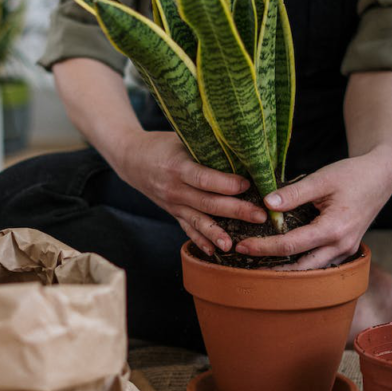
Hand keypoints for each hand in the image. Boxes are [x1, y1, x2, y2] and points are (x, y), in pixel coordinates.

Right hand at [113, 131, 267, 254]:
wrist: (131, 159)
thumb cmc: (162, 144)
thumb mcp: (181, 138)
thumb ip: (205, 146)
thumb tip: (240, 149)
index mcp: (177, 166)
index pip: (204, 179)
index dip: (226, 183)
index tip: (248, 185)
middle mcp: (174, 188)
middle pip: (207, 202)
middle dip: (235, 210)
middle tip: (260, 216)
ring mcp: (172, 204)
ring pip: (197, 220)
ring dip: (217, 233)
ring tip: (234, 245)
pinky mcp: (173, 212)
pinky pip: (187, 229)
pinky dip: (200, 241)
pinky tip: (214, 252)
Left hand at [235, 145, 391, 269]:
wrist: (381, 176)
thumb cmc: (353, 174)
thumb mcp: (322, 179)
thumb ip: (293, 193)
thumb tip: (266, 204)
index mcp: (334, 229)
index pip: (291, 245)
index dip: (264, 247)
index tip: (242, 247)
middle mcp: (342, 246)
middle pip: (301, 266)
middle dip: (272, 267)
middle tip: (245, 263)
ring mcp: (346, 250)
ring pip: (312, 270)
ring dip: (287, 270)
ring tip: (260, 265)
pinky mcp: (346, 248)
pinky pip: (321, 263)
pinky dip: (302, 263)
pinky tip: (283, 259)